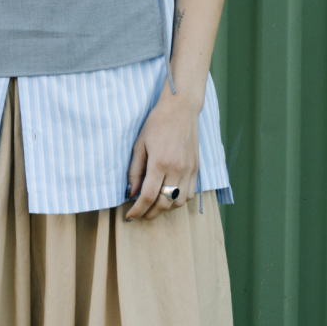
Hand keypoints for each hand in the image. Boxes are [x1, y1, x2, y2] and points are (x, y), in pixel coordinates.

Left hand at [125, 87, 200, 221]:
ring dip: (166, 208)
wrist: (181, 109)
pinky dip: (179, 200)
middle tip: (140, 214)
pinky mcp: (197, 168)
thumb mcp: (139, 145)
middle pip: (164, 203)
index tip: (130, 216)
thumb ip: (135, 171)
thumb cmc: (157, 123)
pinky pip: (190, 193)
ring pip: (179, 202)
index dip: (138, 210)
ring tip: (154, 205)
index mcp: (160, 163)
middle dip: (150, 213)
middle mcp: (177, 169)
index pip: (148, 196)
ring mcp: (189, 170)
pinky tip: (170, 196)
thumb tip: (132, 193)